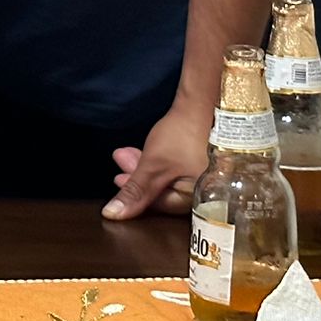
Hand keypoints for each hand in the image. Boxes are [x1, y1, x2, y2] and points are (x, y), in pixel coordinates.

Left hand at [104, 102, 209, 218]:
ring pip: (169, 180)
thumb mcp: (153, 165)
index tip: (118, 179)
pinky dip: (160, 164)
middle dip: (138, 178)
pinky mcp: (205, 165)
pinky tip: (146, 154)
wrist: (204, 105)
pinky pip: (177, 171)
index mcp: (199, 201)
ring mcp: (207, 179)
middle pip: (164, 192)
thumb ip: (135, 192)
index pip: (160, 205)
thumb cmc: (182, 137)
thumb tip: (112, 214)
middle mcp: (207, 195)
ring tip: (126, 153)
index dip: (136, 195)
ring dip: (145, 168)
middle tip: (120, 163)